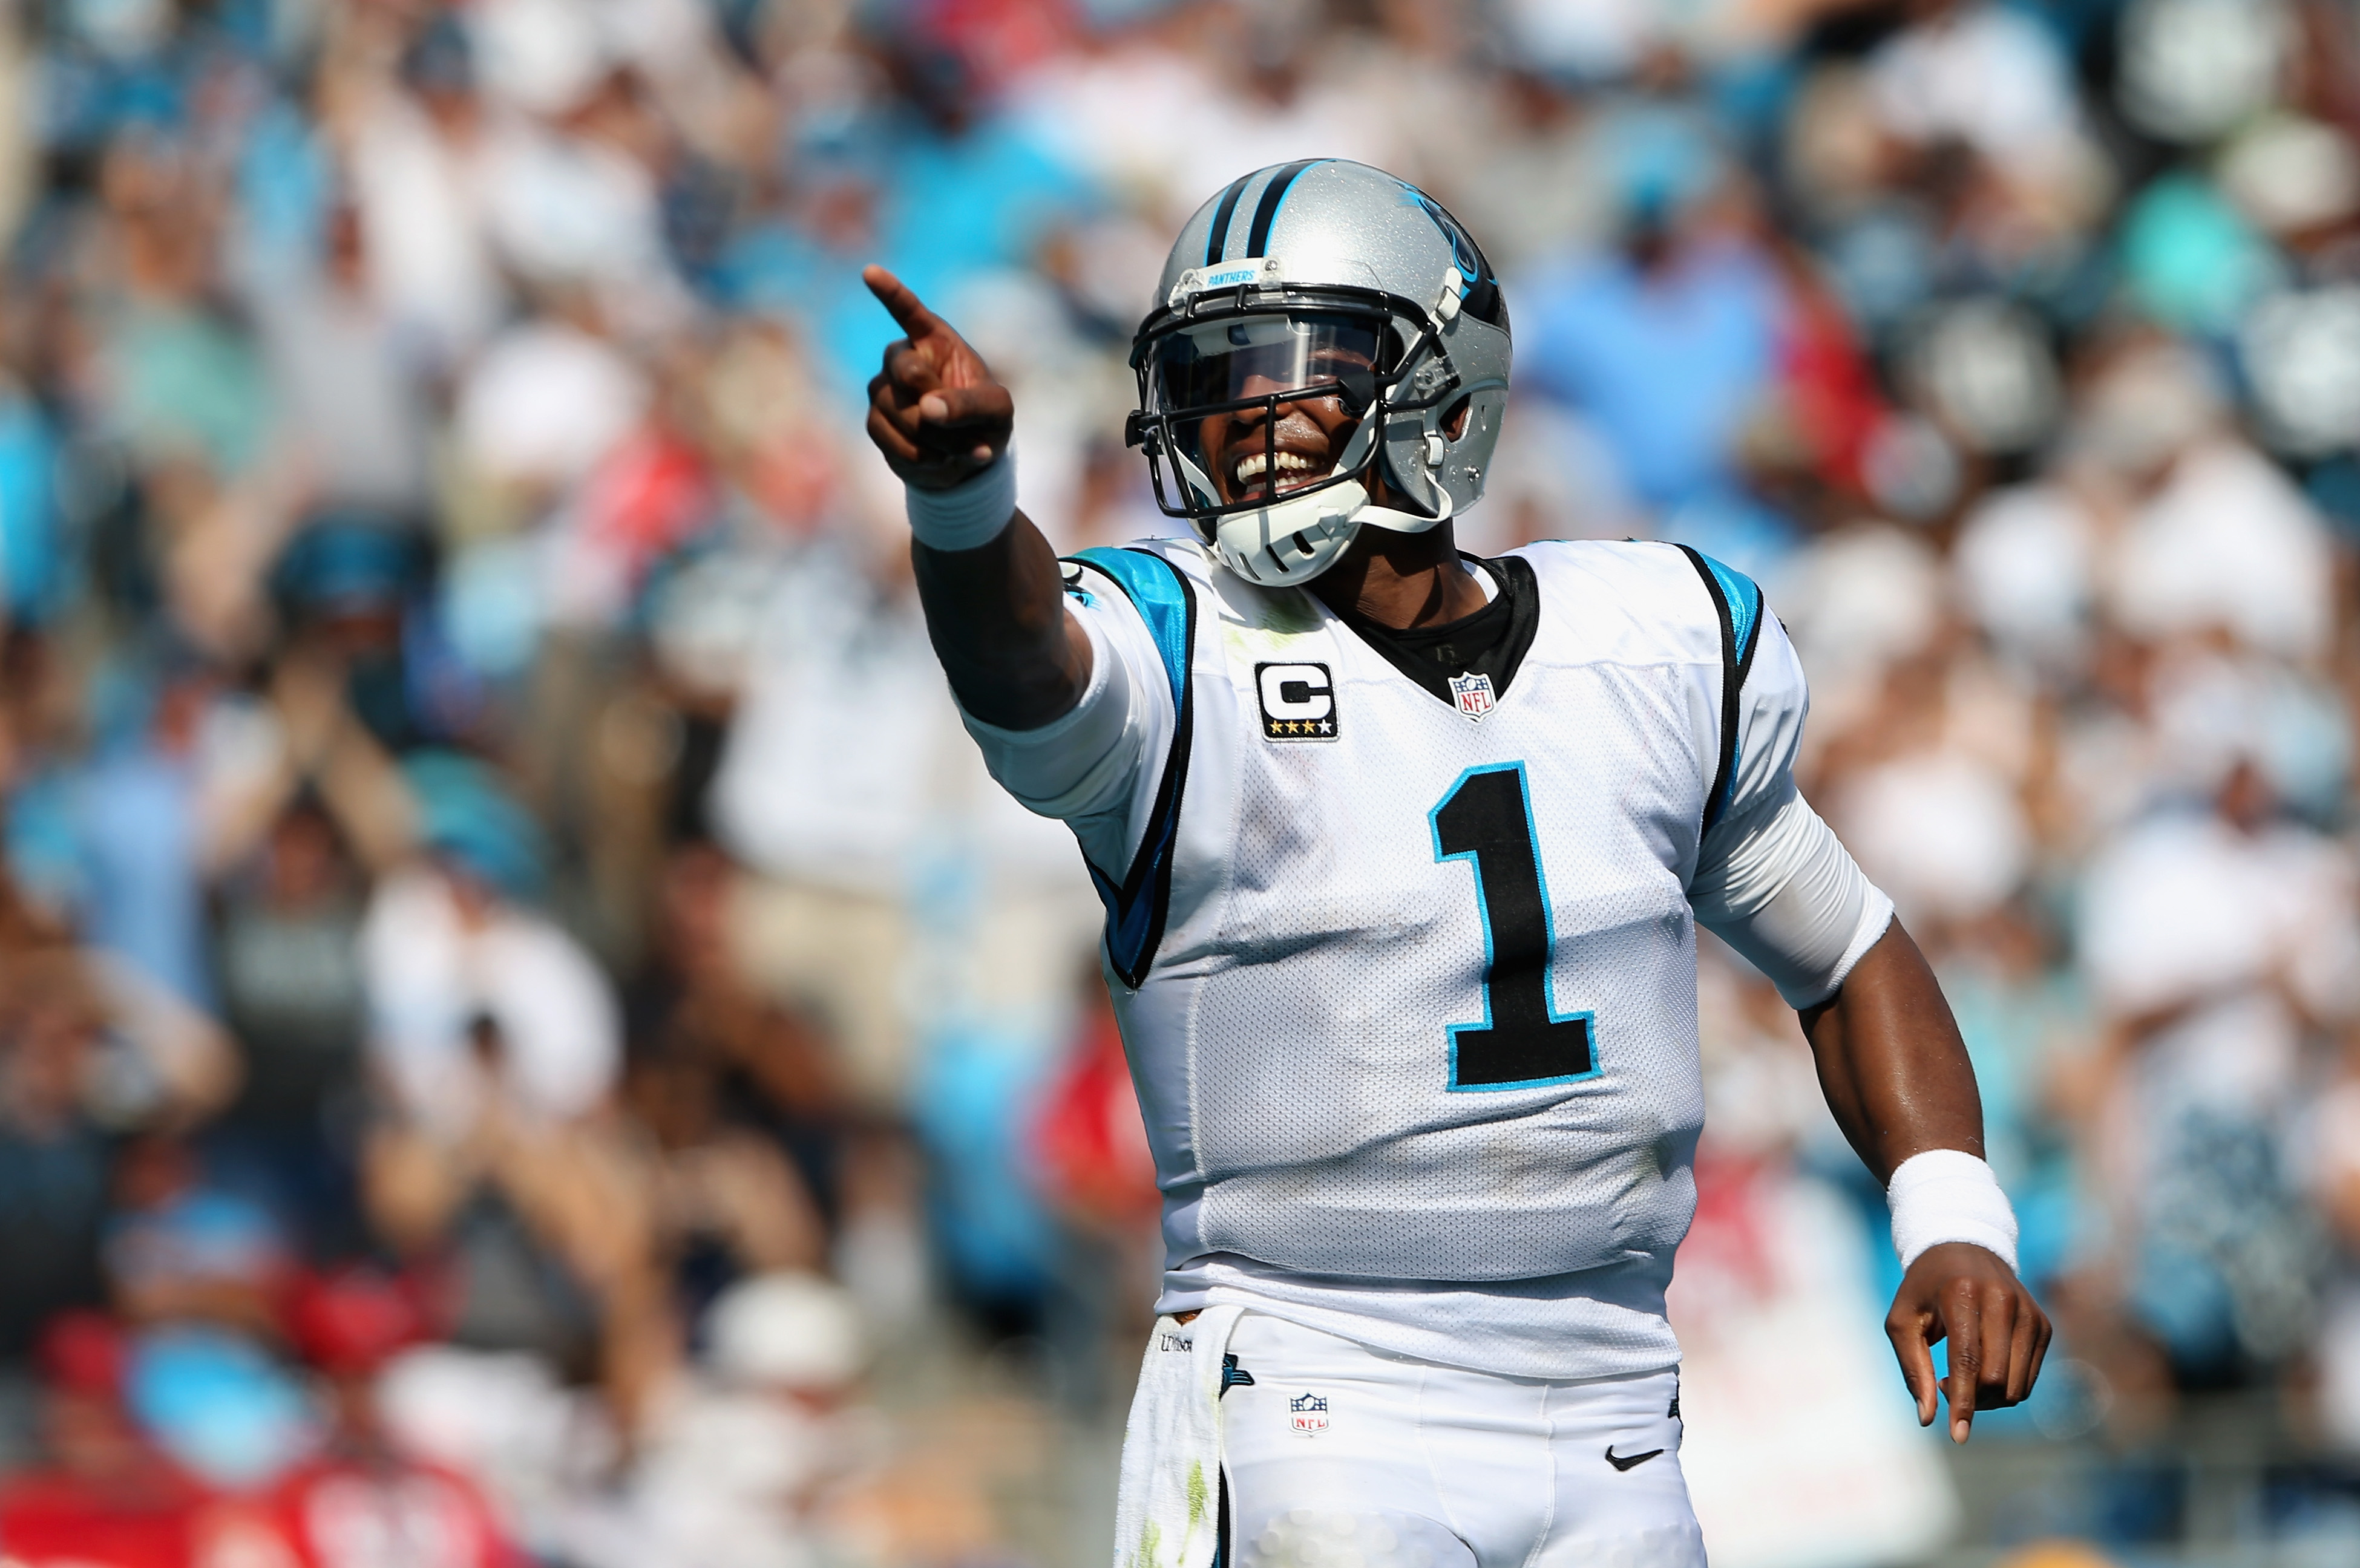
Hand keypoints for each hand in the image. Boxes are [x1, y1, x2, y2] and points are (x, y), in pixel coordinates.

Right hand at [863, 265, 1014, 491]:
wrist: (967, 461)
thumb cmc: (986, 421)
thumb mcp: (996, 411)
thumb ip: (970, 404)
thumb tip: (928, 409)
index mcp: (933, 340)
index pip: (908, 311)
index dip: (890, 292)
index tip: (870, 272)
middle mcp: (901, 358)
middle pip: (905, 370)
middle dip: (935, 402)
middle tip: (959, 423)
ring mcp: (883, 389)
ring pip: (898, 411)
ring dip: (936, 438)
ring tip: (959, 447)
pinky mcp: (875, 421)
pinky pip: (890, 438)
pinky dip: (921, 455)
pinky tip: (939, 458)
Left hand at [1885, 1241, 2050, 1442]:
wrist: (1962, 1247)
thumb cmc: (1923, 1289)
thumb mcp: (1902, 1321)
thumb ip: (1913, 1368)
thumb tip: (1927, 1418)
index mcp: (1963, 1295)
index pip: (1968, 1361)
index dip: (1963, 1403)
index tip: (1957, 1437)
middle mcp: (2004, 1301)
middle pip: (1996, 1379)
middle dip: (1971, 1399)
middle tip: (1943, 1386)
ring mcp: (2029, 1312)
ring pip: (2017, 1385)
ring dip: (1987, 1398)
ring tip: (1960, 1376)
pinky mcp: (2043, 1325)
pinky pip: (2029, 1378)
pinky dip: (2004, 1387)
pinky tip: (1983, 1368)